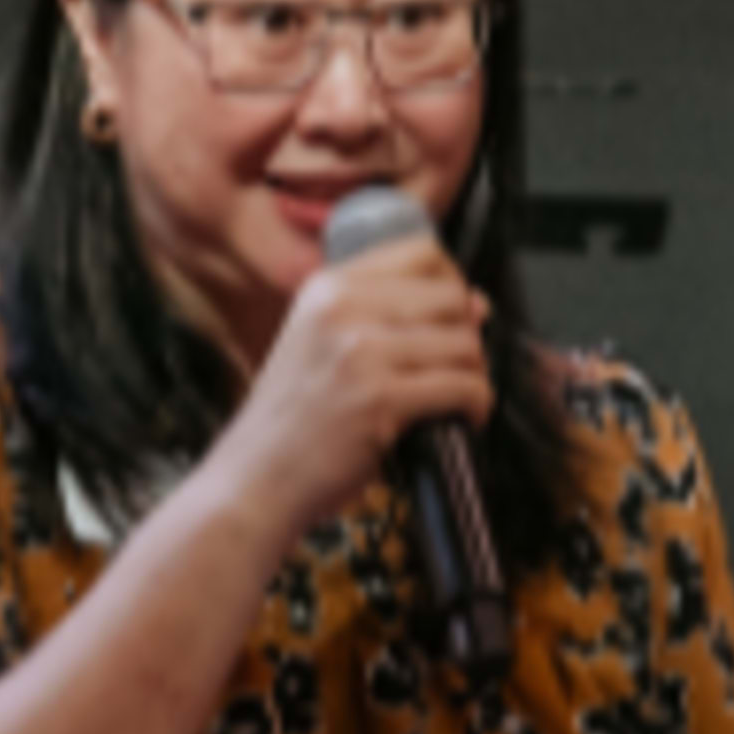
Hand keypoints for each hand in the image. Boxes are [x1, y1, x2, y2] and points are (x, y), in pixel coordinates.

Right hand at [203, 224, 495, 548]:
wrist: (256, 480)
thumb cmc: (291, 424)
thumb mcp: (320, 345)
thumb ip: (390, 317)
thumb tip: (477, 303)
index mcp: (326, 287)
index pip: (422, 252)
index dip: (453, 283)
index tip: (454, 317)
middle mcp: (341, 309)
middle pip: (452, 297)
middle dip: (468, 336)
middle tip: (457, 370)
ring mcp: (360, 352)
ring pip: (464, 343)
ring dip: (474, 375)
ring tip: (458, 399)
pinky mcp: (380, 399)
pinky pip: (462, 387)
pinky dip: (476, 406)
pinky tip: (463, 419)